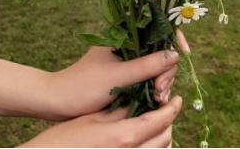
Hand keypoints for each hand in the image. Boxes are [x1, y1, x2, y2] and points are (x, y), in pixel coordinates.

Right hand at [19, 96, 181, 147]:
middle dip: (169, 122)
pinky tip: (146, 139)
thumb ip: (120, 110)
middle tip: (166, 108)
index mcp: (124, 136)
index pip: (160, 121)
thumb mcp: (92, 119)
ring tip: (158, 123)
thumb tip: (141, 100)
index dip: (172, 108)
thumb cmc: (63, 140)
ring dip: (163, 136)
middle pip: (165, 138)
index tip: (177, 99)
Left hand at [47, 31, 189, 120]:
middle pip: (161, 53)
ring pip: (157, 69)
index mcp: (125, 37)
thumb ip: (147, 65)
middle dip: (166, 71)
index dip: (174, 38)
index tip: (184, 53)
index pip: (158, 30)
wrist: (59, 103)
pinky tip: (154, 101)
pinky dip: (155, 90)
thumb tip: (175, 55)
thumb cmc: (83, 86)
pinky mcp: (128, 79)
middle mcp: (130, 47)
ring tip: (156, 99)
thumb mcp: (118, 76)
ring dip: (162, 83)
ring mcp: (129, 63)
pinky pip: (149, 81)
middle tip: (159, 91)